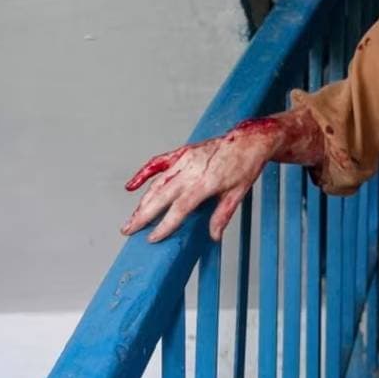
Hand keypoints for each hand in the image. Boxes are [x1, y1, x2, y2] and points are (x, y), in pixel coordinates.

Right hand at [121, 113, 319, 241]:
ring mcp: (185, 159)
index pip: (180, 208)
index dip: (165, 224)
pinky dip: (144, 173)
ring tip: (131, 218)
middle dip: (143, 215)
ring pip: (158, 182)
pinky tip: (132, 185)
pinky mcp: (183, 152)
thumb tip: (214, 236)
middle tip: (128, 230)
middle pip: (162, 196)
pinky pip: (159, 162)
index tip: (153, 238)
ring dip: (142, 201)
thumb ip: (222, 216)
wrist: (250, 139)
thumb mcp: (238, 194)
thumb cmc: (246, 165)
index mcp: (206, 182)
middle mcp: (192, 170)